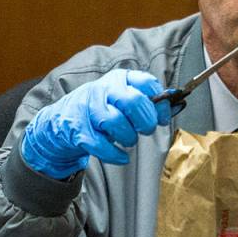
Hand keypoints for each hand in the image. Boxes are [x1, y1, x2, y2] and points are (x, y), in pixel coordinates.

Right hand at [21, 69, 171, 177]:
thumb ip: (146, 100)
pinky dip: (116, 155)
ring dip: (129, 138)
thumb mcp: (121, 97)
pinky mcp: (79, 130)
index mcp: (119, 79)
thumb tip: (175, 104)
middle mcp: (104, 89)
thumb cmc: (101, 109)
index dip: (160, 103)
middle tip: (146, 130)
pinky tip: (122, 157)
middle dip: (146, 121)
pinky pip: (102, 145)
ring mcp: (89, 109)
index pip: (146, 82)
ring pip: (117, 123)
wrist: (63, 121)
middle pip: (133, 102)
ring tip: (128, 140)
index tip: (163, 118)